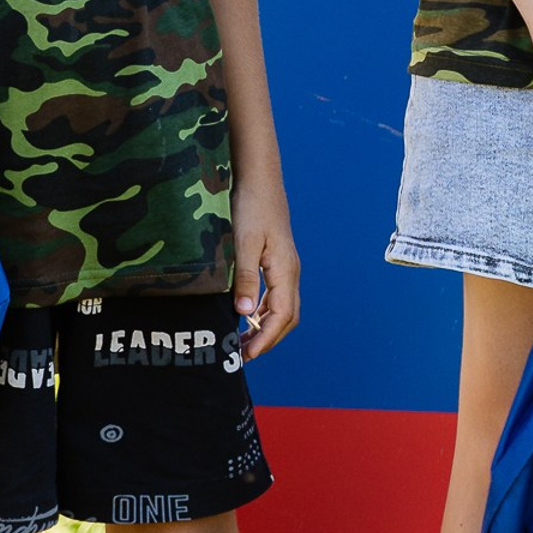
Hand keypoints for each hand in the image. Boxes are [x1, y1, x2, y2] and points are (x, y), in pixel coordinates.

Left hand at [231, 176, 299, 360]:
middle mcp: (290, 272)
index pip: (281, 316)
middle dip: (267, 339)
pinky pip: (274, 295)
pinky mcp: (276, 260)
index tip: (247, 354)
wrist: (259, 178)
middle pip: (286, 317)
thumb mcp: (244, 243)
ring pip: (282, 307)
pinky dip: (262, 311)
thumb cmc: (251, 206)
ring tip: (243, 341)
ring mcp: (285, 267)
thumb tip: (242, 314)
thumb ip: (244, 278)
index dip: (265, 339)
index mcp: (285, 271)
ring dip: (265, 327)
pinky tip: (246, 314)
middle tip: (243, 354)